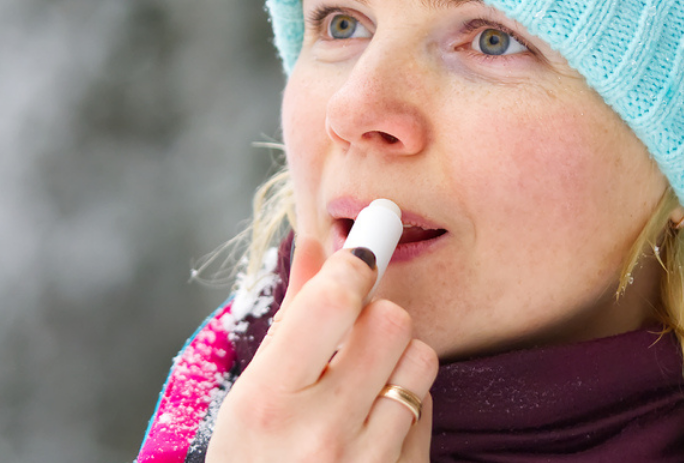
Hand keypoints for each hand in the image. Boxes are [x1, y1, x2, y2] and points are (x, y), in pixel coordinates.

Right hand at [206, 237, 438, 461]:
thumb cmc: (253, 458)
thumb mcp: (251, 393)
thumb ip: (293, 314)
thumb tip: (321, 242)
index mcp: (270, 402)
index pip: (332, 303)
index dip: (355, 261)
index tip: (364, 245)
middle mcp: (322, 433)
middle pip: (391, 322)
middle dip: (375, 317)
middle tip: (351, 334)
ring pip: (421, 361)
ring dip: (397, 359)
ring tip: (361, 382)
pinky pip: (432, 408)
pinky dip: (408, 403)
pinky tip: (373, 422)